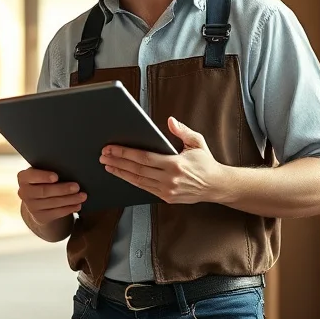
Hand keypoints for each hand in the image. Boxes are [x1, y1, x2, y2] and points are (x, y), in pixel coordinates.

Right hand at [17, 167, 86, 224]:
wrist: (39, 200)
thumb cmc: (45, 180)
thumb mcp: (43, 172)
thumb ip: (50, 169)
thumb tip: (70, 168)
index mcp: (23, 177)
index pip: (31, 176)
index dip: (43, 177)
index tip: (56, 177)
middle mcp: (24, 193)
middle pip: (44, 191)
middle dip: (62, 189)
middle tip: (77, 186)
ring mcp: (31, 207)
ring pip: (53, 203)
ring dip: (70, 199)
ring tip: (82, 196)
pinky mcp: (39, 218)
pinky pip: (56, 213)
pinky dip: (68, 209)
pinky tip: (77, 205)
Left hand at [100, 117, 229, 204]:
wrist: (216, 186)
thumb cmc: (206, 163)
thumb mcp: (197, 142)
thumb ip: (182, 131)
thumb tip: (170, 121)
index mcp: (176, 164)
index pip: (144, 158)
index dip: (126, 153)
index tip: (112, 148)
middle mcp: (170, 179)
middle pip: (137, 170)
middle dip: (118, 162)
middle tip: (103, 156)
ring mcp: (167, 190)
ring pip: (138, 181)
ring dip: (121, 172)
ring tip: (108, 165)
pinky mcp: (167, 198)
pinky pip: (145, 188)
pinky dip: (132, 181)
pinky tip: (122, 175)